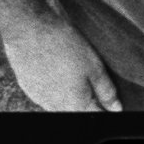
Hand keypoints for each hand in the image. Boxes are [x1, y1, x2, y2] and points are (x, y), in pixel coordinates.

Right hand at [1, 12, 123, 110]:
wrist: (28, 29)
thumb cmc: (64, 45)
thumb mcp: (94, 66)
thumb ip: (105, 90)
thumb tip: (116, 108)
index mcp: (74, 105)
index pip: (97, 114)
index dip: (108, 108)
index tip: (115, 102)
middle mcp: (55, 107)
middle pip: (78, 110)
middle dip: (90, 101)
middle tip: (98, 81)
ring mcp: (39, 98)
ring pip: (61, 103)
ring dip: (71, 93)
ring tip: (76, 71)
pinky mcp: (28, 86)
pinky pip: (46, 93)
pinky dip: (55, 85)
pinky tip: (58, 68)